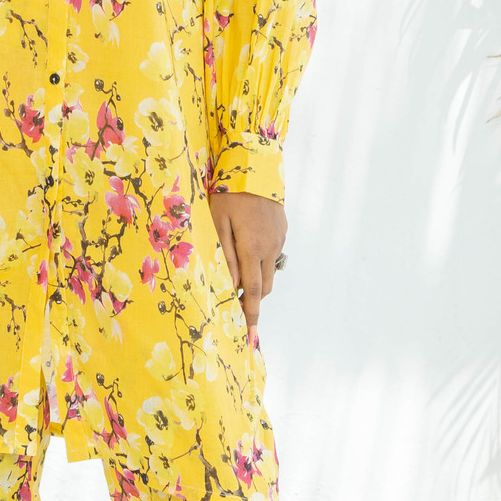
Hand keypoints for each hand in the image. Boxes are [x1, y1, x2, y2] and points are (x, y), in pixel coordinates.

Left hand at [209, 189, 286, 332]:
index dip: (252, 314)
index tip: (251, 335)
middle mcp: (270, 247)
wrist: (256, 165)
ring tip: (239, 270)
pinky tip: (248, 243)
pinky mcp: (282, 230)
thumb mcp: (218, 223)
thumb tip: (230, 285)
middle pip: (265, 286)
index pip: (254, 291)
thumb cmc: (229, 194)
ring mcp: (279, 239)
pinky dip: (261, 258)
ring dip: (257, 277)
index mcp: (253, 248)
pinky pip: (272, 252)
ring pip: (269, 270)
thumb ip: (224, 255)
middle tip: (237, 304)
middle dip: (253, 299)